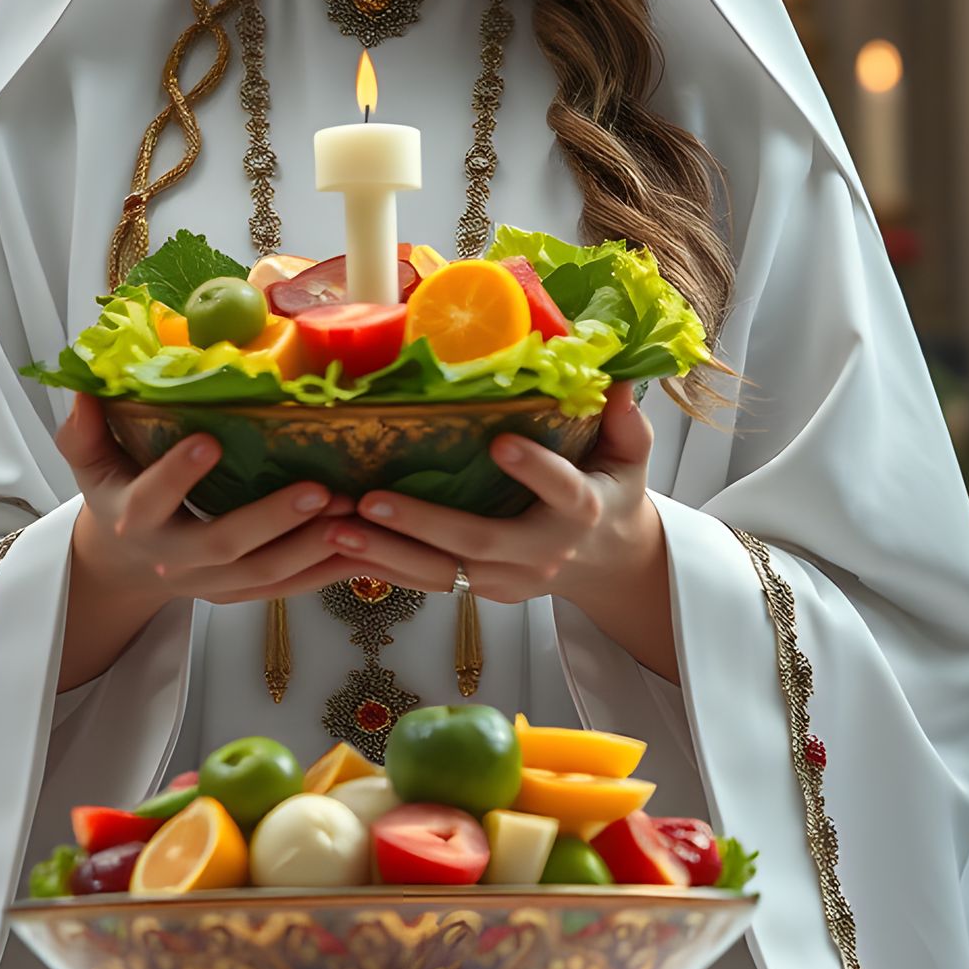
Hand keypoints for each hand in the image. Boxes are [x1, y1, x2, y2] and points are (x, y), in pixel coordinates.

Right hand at [58, 390, 355, 611]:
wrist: (123, 567)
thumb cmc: (115, 496)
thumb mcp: (90, 464)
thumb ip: (85, 430)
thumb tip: (86, 386)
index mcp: (135, 519)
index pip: (152, 498)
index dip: (178, 474)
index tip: (208, 440)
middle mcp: (174, 558)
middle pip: (223, 545)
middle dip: (272, 518)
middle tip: (319, 488)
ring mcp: (211, 583)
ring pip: (265, 574)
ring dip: (312, 547)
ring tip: (352, 513)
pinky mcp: (240, 595)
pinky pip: (288, 590)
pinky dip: (326, 574)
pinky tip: (363, 550)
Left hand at [322, 379, 659, 609]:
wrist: (608, 563)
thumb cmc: (613, 492)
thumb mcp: (631, 456)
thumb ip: (625, 420)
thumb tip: (619, 377)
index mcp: (584, 511)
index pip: (562, 492)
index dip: (534, 470)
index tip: (500, 442)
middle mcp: (544, 552)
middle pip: (482, 542)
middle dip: (424, 524)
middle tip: (372, 500)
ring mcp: (510, 580)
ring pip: (445, 574)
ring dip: (387, 554)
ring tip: (337, 530)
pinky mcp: (484, 591)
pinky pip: (432, 584)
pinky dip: (386, 570)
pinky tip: (343, 550)